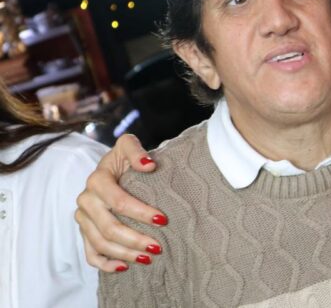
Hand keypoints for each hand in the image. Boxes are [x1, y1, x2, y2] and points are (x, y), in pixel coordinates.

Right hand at [75, 134, 166, 271]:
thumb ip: (136, 151)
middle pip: (109, 227)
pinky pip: (90, 254)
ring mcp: (83, 218)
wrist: (112, 169)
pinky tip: (124, 267)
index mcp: (97, 180)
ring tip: (149, 258)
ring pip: (101, 243)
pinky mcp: (84, 231)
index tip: (164, 220)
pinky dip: (105, 264)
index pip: (119, 201)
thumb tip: (149, 165)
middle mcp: (86, 200)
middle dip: (135, 239)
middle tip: (158, 247)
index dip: (141, 212)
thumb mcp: (128, 146)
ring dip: (125, 254)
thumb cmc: (125, 158)